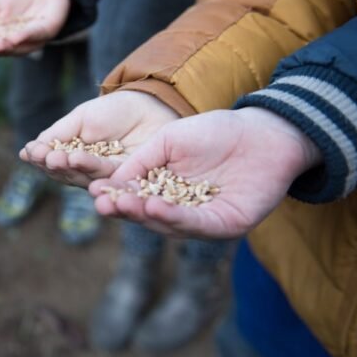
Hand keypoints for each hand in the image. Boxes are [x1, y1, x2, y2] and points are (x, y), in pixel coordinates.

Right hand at [19, 91, 179, 187]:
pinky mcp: (123, 178)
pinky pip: (103, 172)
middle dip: (52, 163)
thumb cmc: (114, 112)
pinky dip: (88, 165)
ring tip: (55, 157)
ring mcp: (104, 177)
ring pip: (81, 175)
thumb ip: (59, 134)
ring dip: (67, 166)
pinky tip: (75, 158)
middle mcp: (86, 171)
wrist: (150, 107)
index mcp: (72, 156)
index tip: (27, 152)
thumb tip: (29, 149)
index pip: (51, 161)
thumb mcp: (81, 118)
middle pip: (64, 172)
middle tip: (42, 156)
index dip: (39, 158)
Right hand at [89, 108, 321, 238]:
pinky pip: (197, 225)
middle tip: (102, 204)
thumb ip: (141, 161)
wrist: (263, 132)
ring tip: (125, 205)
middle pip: (146, 215)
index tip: (93, 190)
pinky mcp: (226, 225)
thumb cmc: (215, 131)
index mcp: (162, 190)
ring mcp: (202, 220)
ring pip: (167, 224)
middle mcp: (179, 210)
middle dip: (124, 209)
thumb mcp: (167, 139)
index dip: (113, 195)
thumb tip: (109, 182)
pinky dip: (175, 219)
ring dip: (144, 216)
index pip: (133, 197)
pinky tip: (156, 207)